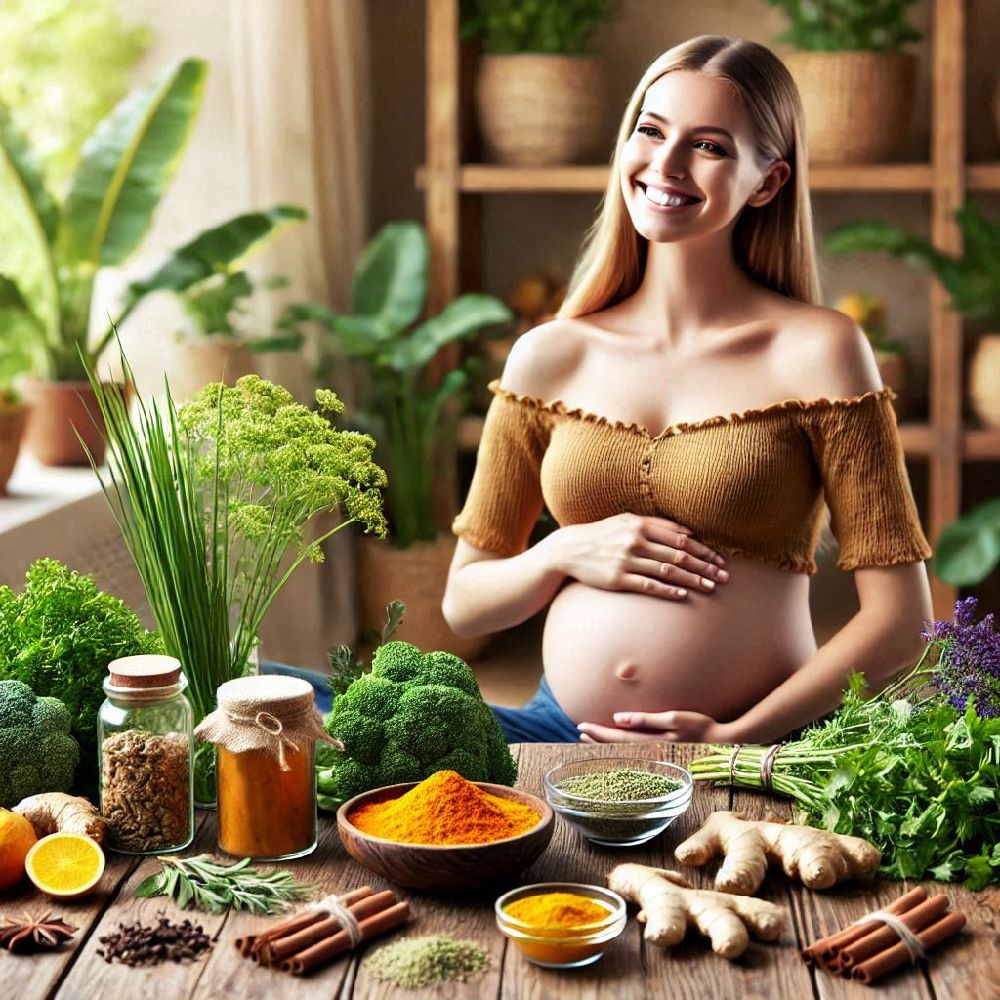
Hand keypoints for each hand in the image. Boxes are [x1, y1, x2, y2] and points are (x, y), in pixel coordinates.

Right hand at [542, 513, 728, 600]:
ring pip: (668, 571)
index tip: (720, 560)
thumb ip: (656, 524)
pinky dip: (668, 590)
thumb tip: (688, 531)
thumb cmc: (603, 534)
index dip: (704, 550)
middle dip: (705, 567)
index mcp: (640, 524)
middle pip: (679, 555)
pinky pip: (649, 585)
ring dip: (693, 580)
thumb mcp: (626, 521)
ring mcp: (627, 560)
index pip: (681, 538)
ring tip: (711, 588)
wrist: (569, 549)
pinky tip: (683, 595)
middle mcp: (636, 541)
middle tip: (725, 577)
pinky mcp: (618, 579)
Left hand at [577, 710, 739, 743]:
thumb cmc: (700, 727)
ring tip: (590, 738)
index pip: (616, 739)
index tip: (581, 727)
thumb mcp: (673, 718)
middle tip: (580, 732)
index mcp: (650, 742)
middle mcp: (650, 751)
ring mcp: (656, 754)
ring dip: (606, 744)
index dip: (598, 733)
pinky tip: (615, 745)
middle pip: (617, 747)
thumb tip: (618, 718)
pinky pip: (634, 752)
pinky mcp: (662, 754)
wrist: (722, 744)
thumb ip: (645, 719)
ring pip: (624, 751)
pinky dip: (620, 748)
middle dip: (597, 739)